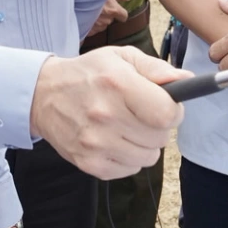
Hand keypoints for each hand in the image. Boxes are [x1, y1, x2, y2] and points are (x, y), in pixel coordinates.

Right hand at [30, 46, 182, 179]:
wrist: (42, 96)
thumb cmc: (87, 74)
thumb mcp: (120, 58)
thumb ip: (155, 68)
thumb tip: (185, 80)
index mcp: (117, 85)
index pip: (167, 114)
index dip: (174, 111)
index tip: (166, 106)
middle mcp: (105, 116)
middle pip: (160, 138)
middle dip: (157, 126)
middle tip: (139, 114)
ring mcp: (96, 143)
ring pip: (148, 158)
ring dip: (144, 144)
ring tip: (125, 127)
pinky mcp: (89, 163)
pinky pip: (130, 169)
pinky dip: (128, 158)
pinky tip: (114, 140)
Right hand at [88, 0, 130, 37]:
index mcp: (112, 9)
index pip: (123, 16)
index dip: (119, 11)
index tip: (113, 7)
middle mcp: (105, 20)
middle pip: (111, 19)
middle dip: (107, 13)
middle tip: (97, 4)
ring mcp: (95, 27)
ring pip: (101, 25)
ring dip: (98, 19)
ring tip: (89, 9)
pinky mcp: (86, 31)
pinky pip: (92, 30)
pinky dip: (89, 24)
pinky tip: (84, 15)